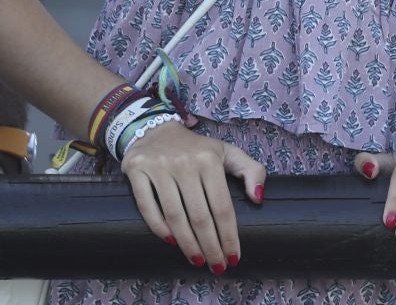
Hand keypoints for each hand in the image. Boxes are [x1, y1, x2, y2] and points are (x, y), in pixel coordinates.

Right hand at [119, 121, 265, 273]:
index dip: (229, 234)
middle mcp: (185, 164)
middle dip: (211, 245)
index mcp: (210, 161)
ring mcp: (159, 168)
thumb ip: (251, 170)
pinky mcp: (137, 171)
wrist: (155, 129)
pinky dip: (158, 226)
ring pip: (174, 215)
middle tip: (217, 266)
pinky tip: (171, 241)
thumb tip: (258, 198)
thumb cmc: (197, 149)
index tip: (234, 256)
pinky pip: (147, 206)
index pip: (222, 206)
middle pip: (199, 215)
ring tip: (197, 260)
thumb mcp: (228, 152)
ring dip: (187, 243)